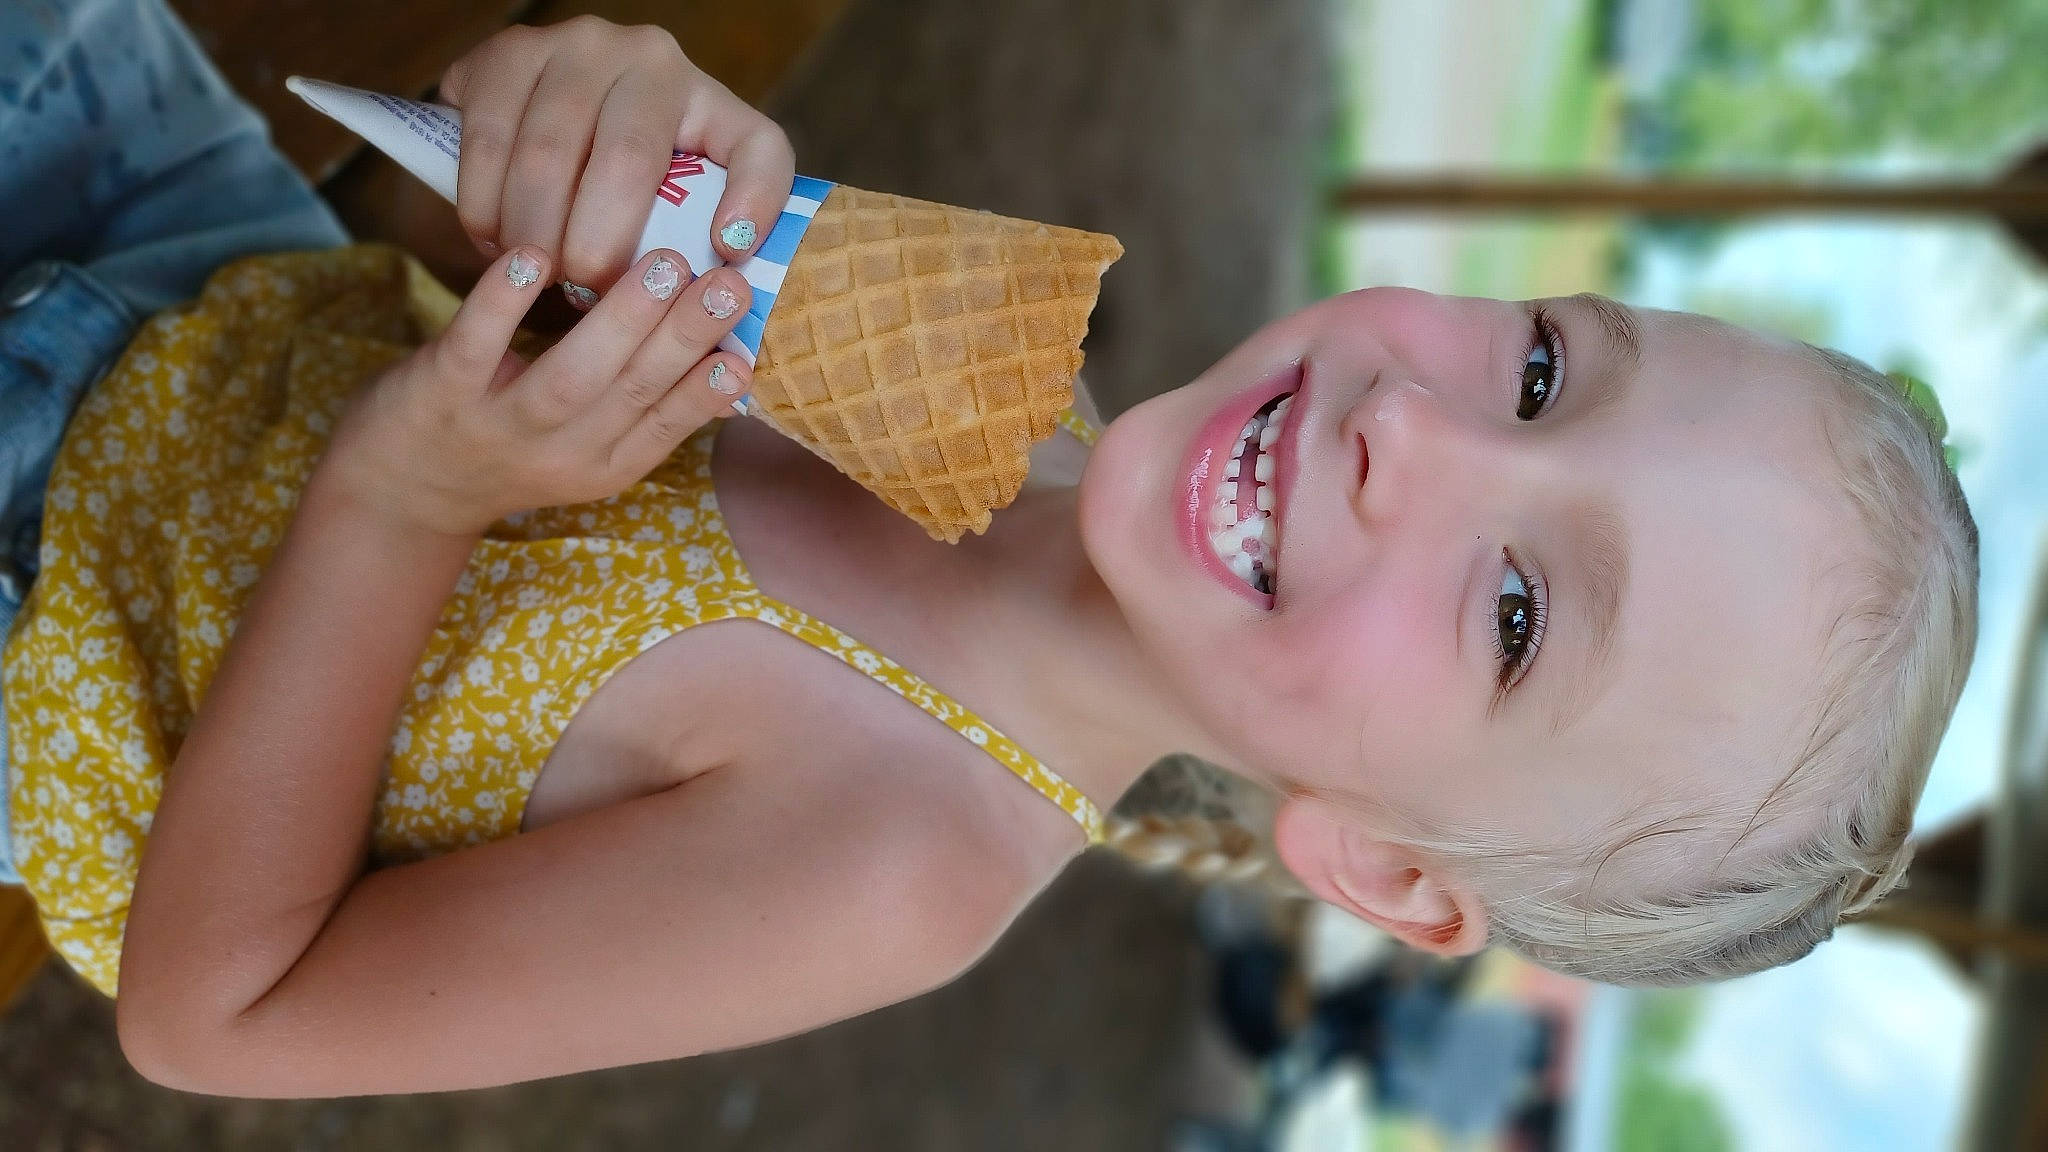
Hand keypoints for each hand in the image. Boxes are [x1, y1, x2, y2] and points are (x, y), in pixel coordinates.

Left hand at [321, 246, 753, 537]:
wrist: (402, 490)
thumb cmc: (511, 446)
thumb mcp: (589, 448)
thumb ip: (647, 405)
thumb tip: (730, 355)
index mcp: (605, 465)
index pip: (665, 427)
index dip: (707, 393)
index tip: (749, 351)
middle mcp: (558, 453)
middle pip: (630, 394)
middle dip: (684, 338)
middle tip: (729, 283)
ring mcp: (499, 424)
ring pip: (569, 374)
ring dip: (619, 319)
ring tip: (662, 264)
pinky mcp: (442, 390)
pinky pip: (477, 344)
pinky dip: (505, 302)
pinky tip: (536, 258)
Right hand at [438, 16, 795, 308]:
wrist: (540, 112)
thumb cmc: (629, 170)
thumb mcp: (693, 183)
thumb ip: (721, 216)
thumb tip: (729, 257)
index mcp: (708, 95)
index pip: (750, 148)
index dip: (754, 201)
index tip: (730, 254)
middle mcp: (645, 54)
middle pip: (628, 161)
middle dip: (601, 244)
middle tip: (585, 292)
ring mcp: (571, 45)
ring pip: (548, 154)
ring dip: (535, 232)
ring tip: (535, 275)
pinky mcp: (504, 54)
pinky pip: (487, 140)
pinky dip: (485, 205)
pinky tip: (495, 241)